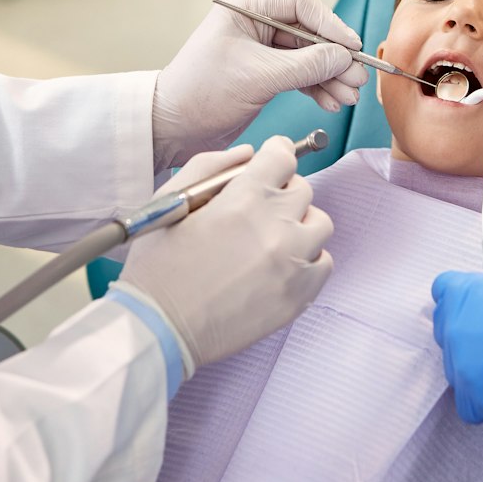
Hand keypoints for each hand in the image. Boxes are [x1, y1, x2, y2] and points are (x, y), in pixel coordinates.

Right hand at [114, 136, 333, 375]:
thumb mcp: (173, 201)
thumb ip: (211, 167)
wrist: (160, 327)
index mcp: (244, 199)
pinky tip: (280, 266)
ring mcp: (293, 264)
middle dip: (281, 191)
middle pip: (302, 189)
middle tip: (257, 209)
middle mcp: (276, 227)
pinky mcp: (299, 296)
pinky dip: (307, 260)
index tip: (270, 161)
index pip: (283, 156)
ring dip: (299, 225)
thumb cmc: (159, 265)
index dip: (274, 155)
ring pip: (319, 224)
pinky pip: (323, 263)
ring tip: (271, 239)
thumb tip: (248, 153)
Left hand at [152, 0, 365, 173]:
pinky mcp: (264, 75)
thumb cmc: (200, 93)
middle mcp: (255, 25)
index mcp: (246, 9)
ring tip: (348, 96)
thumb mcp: (257, 76)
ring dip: (331, 76)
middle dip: (334, 57)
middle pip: (310, 32)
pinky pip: (300, 75)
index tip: (351, 48)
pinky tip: (331, 101)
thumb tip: (344, 58)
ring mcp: (261, 51)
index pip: (301, 4)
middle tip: (356, 79)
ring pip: (309, 56)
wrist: (172, 129)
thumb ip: (305, 65)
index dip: (330, 24)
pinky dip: (318, 87)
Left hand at [431, 271, 482, 422]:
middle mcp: (453, 327)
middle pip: (448, 335)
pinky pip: (470, 406)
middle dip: (471, 341)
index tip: (478, 314)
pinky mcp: (473, 399)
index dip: (465, 306)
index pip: (443, 295)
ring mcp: (460, 364)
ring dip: (480, 373)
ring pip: (458, 371)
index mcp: (462, 292)